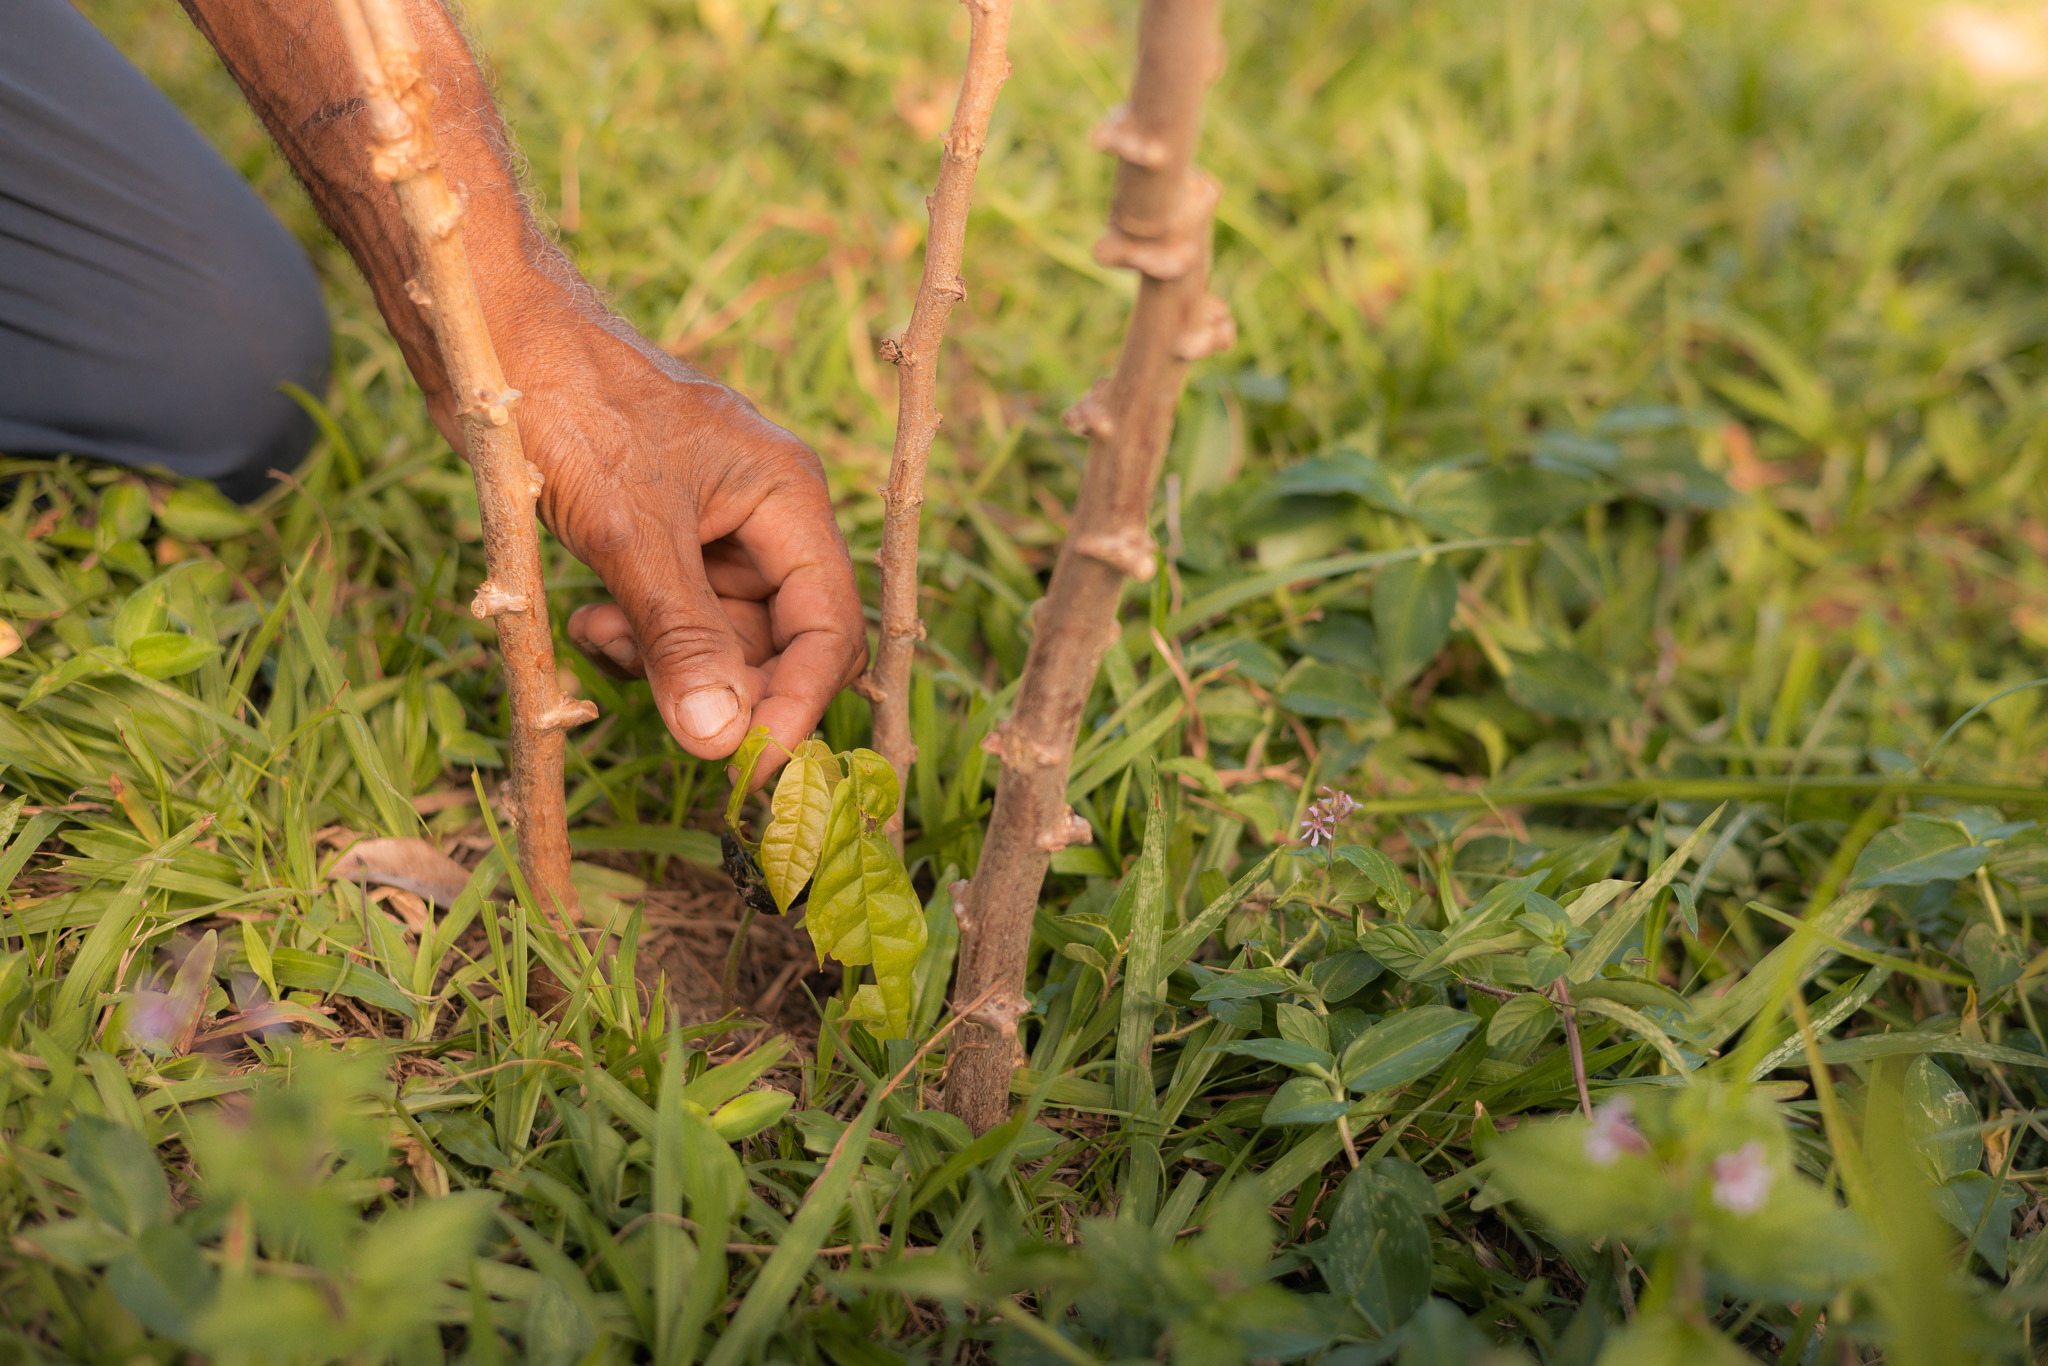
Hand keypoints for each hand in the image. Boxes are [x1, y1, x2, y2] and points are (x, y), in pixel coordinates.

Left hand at [460, 293, 866, 771]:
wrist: (488, 336)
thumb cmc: (571, 406)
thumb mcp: (631, 534)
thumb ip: (683, 638)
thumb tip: (723, 740)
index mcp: (787, 496)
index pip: (827, 625)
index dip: (798, 700)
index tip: (752, 766)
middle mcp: (764, 515)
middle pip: (780, 638)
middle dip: (725, 681)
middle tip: (666, 709)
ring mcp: (712, 526)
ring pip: (721, 634)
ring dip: (670, 659)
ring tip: (603, 636)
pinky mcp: (660, 536)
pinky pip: (675, 616)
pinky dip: (639, 637)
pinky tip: (592, 618)